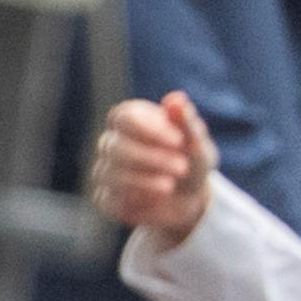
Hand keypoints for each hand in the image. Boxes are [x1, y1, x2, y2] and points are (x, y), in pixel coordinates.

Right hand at [89, 93, 215, 241]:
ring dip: (145, 180)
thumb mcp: (196, 141)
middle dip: (152, 158)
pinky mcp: (105, 199)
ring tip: (171, 185)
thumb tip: (175, 100)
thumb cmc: (190, 159)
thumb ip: (186, 121)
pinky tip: (156, 199)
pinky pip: (112, 199)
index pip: (123, 118)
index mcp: (130, 118)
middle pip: (116, 147)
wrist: (189, 196)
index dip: (148, 129)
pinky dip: (137, 200)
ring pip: (113, 174)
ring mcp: (104, 171)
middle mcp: (111, 142)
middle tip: (182, 167)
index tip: (178, 140)